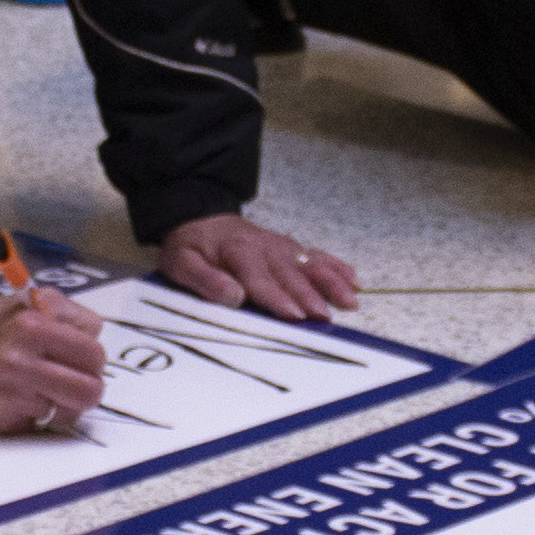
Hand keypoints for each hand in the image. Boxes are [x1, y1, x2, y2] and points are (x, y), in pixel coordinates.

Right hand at [0, 280, 113, 434]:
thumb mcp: (31, 301)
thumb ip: (71, 317)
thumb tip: (95, 340)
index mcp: (33, 329)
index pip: (93, 355)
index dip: (93, 357)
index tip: (84, 357)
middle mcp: (21, 365)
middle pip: (89, 392)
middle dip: (89, 385)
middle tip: (78, 378)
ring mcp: (9, 397)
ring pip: (67, 413)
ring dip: (63, 401)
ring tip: (46, 386)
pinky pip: (38, 424)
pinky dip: (36, 411)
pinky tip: (21, 395)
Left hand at [154, 208, 358, 321]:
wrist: (200, 217)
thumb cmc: (191, 246)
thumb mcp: (181, 262)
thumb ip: (205, 280)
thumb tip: (233, 296)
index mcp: (238, 253)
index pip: (260, 279)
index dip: (278, 298)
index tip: (294, 315)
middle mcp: (265, 248)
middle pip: (290, 275)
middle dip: (309, 296)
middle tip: (325, 317)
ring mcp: (280, 247)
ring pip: (310, 265)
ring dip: (331, 282)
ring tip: (350, 301)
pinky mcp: (289, 248)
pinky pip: (316, 256)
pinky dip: (336, 267)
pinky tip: (353, 281)